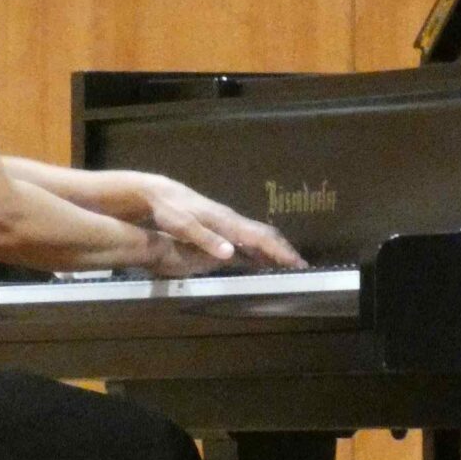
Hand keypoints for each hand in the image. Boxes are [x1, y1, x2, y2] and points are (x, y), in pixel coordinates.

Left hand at [134, 176, 305, 270]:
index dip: (279, 251)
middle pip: (265, 234)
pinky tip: (261, 259)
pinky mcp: (222, 224)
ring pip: (258, 235)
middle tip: (300, 266)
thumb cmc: (171, 210)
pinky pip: (248, 237)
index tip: (297, 263)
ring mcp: (228, 222)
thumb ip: (207, 239)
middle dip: (284, 250)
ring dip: (274, 249)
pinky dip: (260, 248)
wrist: (160, 193)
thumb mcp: (184, 226)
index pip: (260, 237)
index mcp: (227, 222)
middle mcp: (232, 220)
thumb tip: (231, 253)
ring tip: (287, 264)